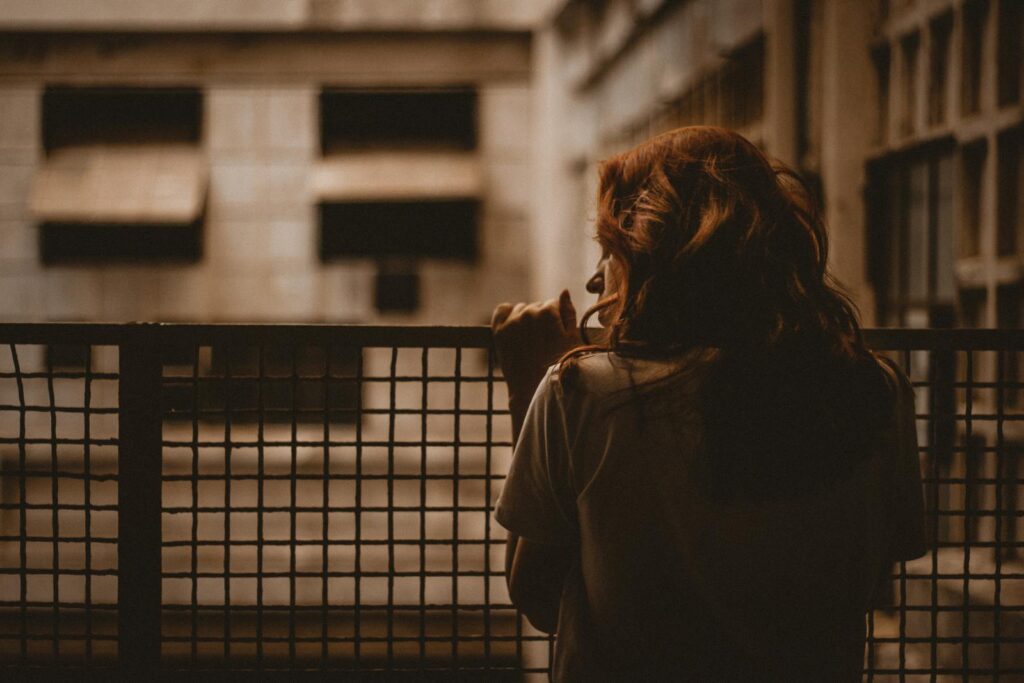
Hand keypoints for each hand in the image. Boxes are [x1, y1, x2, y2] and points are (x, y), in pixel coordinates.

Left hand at [491, 290, 580, 409]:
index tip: (555, 335)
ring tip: (531, 339)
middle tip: (544, 340)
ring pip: (521, 309)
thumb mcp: (572, 340)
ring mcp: (511, 322)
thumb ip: (569, 312)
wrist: (533, 388)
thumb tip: (564, 291)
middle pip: (537, 307)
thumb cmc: (558, 365)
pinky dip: (508, 314)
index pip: (552, 304)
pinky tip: (515, 326)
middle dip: (541, 319)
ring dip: (526, 318)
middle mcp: (528, 313)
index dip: (556, 320)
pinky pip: (502, 310)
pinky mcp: (499, 331)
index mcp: (547, 312)